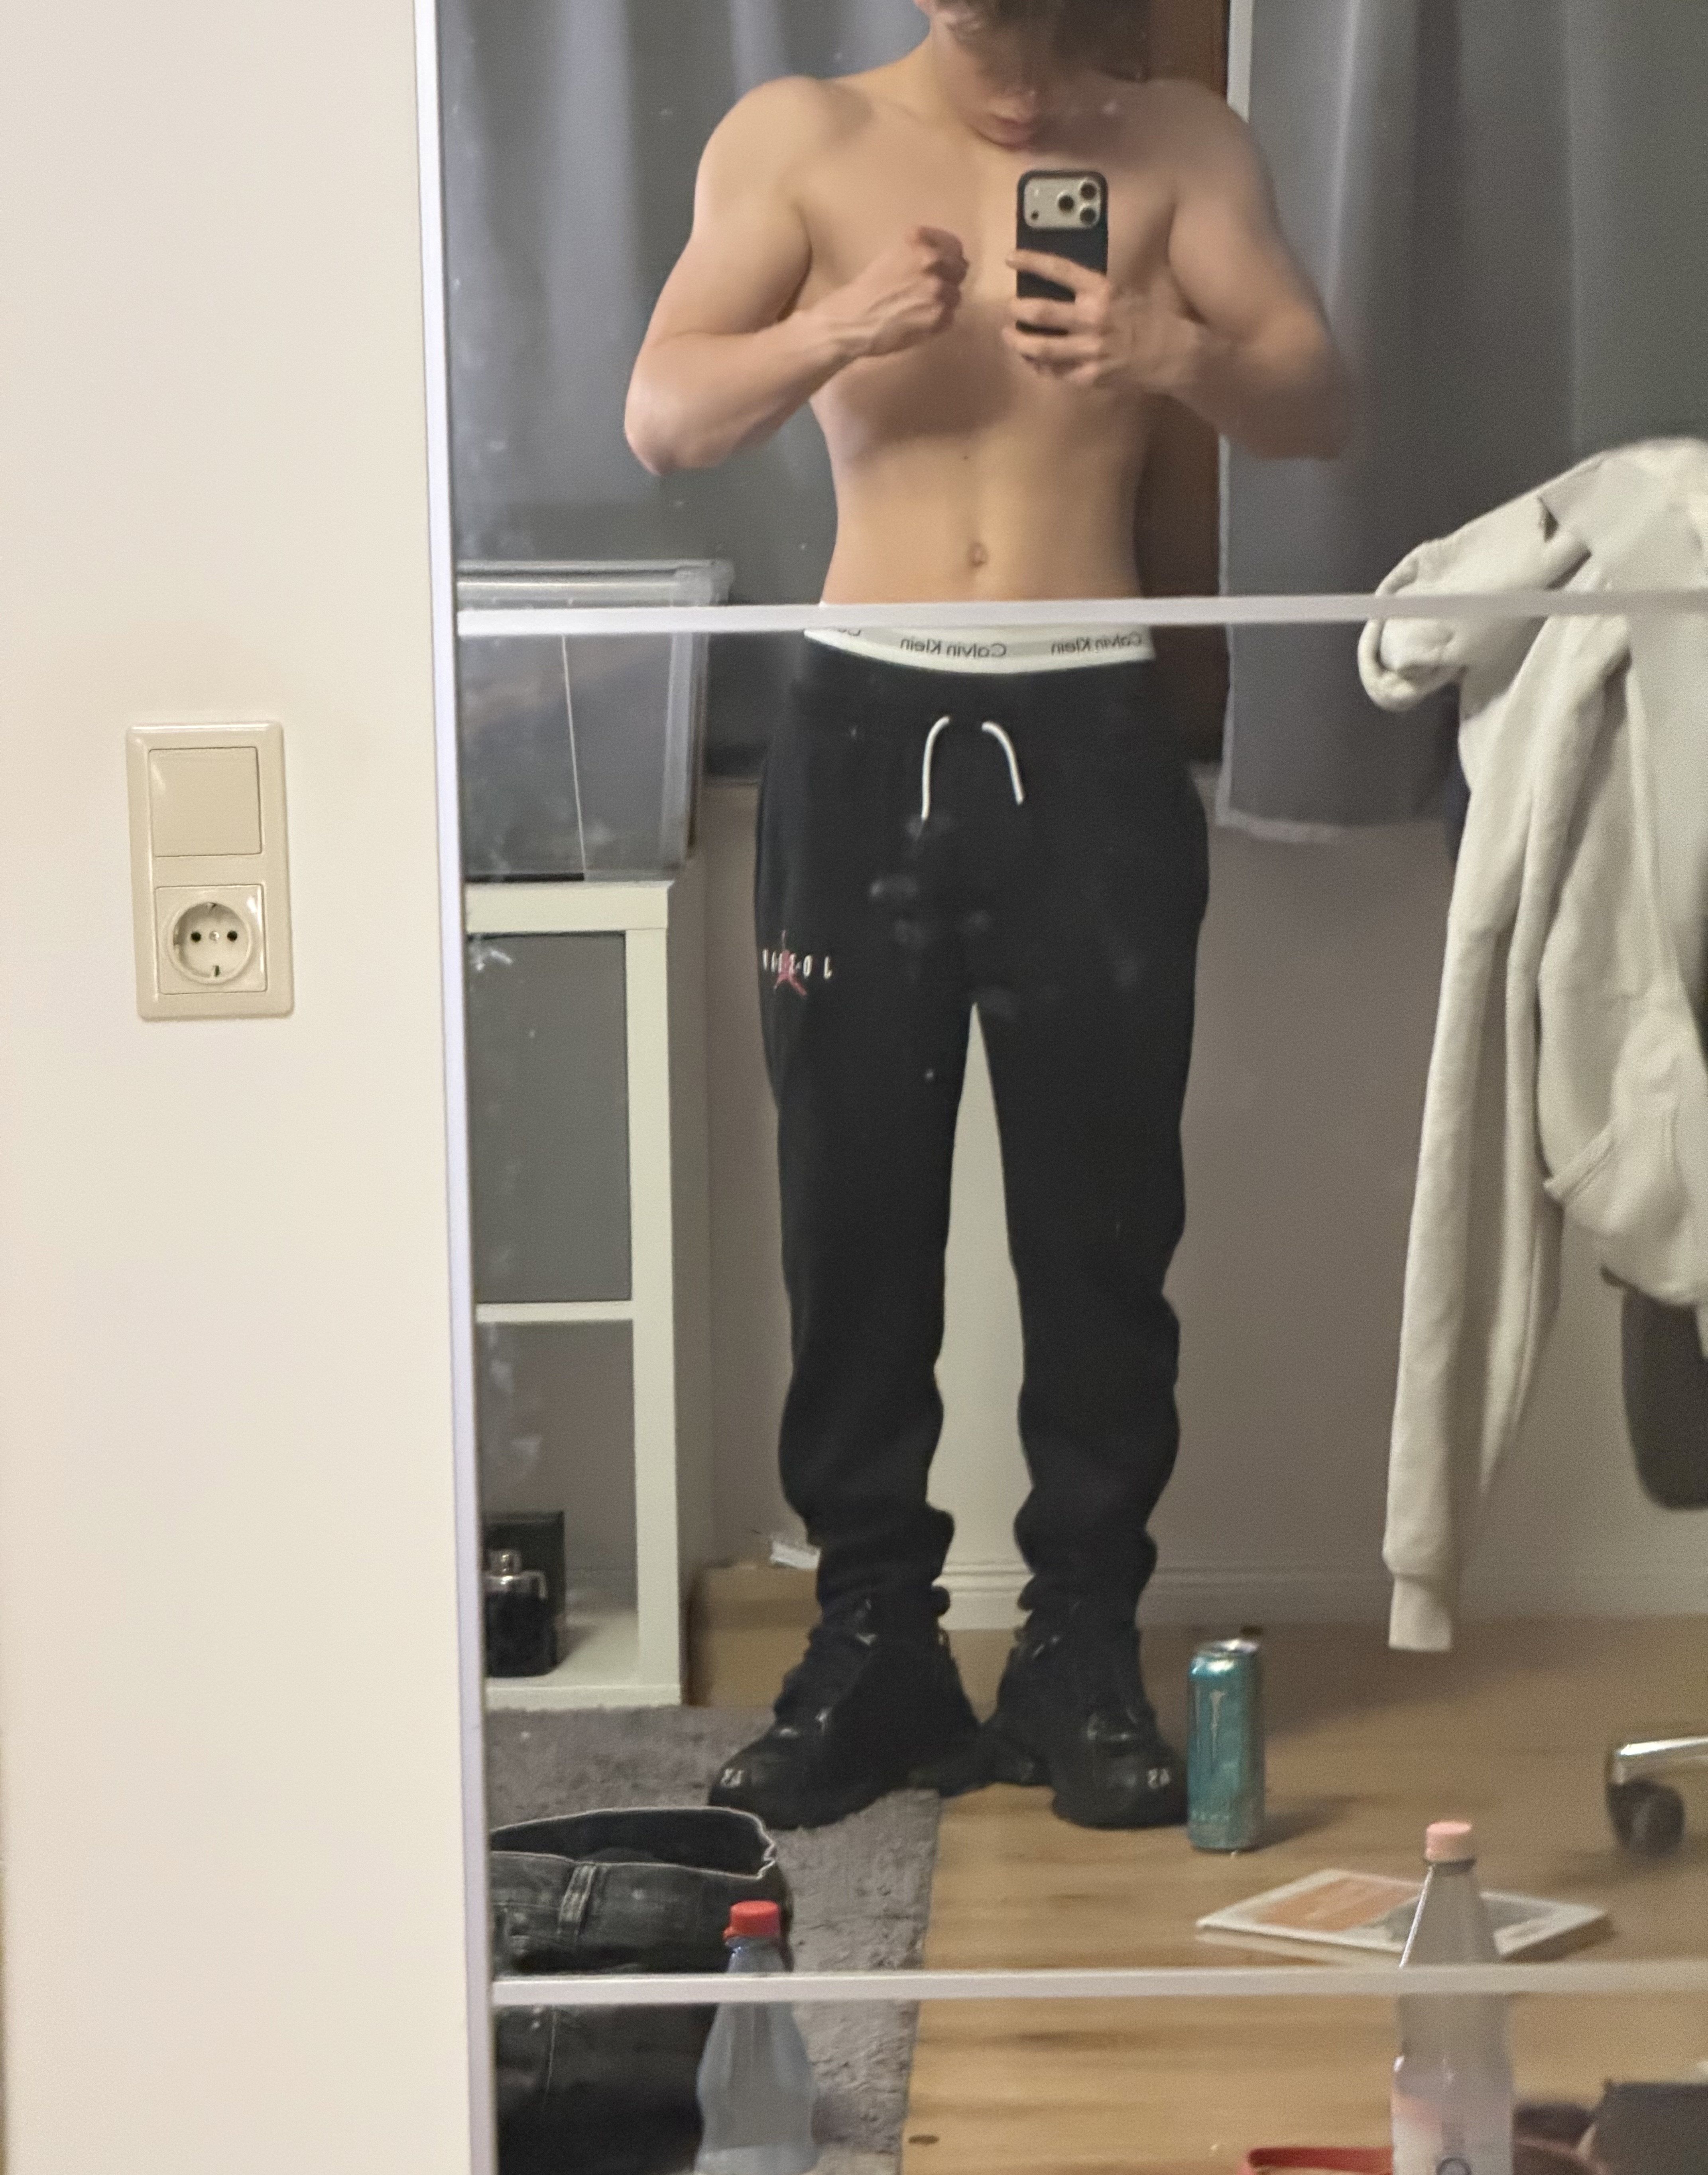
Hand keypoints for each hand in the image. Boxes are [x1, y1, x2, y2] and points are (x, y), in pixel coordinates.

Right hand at [821, 227, 968, 360]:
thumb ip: (919, 251)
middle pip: (959, 271)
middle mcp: (933, 263)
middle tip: (930, 291)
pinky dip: (939, 322)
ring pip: (955, 296)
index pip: (955, 247)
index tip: (945, 266)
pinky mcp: (939, 317)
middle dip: (949, 279)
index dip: (951, 257)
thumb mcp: (892, 256)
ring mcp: (939, 291)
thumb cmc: (868, 289)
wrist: (853, 320)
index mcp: (921, 244)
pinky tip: (919, 322)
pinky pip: (950, 318)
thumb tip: (949, 258)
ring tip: (921, 309)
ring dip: (943, 303)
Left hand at [1005, 251, 1198, 392]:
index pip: (1060, 270)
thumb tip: (1058, 285)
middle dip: (1018, 309)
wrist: (1173, 355)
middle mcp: (1093, 318)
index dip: (1031, 262)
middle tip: (1010, 307)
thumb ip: (1091, 290)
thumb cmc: (1149, 319)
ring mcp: (1089, 351)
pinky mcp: (1089, 377)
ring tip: (1009, 336)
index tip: (1011, 257)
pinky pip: (1054, 372)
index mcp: (1102, 290)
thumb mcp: (1122, 293)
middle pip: (1041, 312)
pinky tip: (1031, 360)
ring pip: (1041, 347)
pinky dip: (1039, 365)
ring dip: (1019, 341)